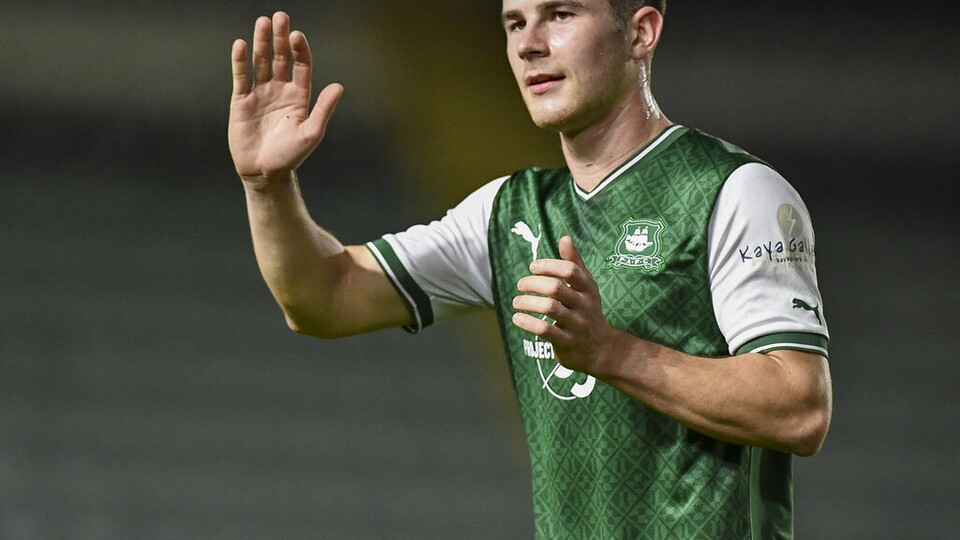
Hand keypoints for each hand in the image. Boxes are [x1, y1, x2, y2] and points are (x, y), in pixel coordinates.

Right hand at [229, 12, 343, 182]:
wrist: (264, 173)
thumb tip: (339, 87)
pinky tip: (240, 44)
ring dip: (261, 43)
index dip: (300, 51)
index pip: (301, 67)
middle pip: (281, 58)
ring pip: (261, 62)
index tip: (297, 36)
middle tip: (280, 17)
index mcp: (299, 97)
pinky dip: (240, 61)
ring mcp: (260, 94)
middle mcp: (280, 91)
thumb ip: (323, 109)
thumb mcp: (311, 133)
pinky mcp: (241, 101)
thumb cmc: (290, 156)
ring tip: (262, 22)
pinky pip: (241, 77)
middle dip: (281, 38)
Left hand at [511, 236, 619, 374]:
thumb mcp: (586, 288)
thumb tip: (565, 238)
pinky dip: (528, 322)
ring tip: (516, 301)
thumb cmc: (588, 312)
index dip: (549, 265)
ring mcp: (576, 325)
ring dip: (528, 303)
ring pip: (550, 308)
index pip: (570, 270)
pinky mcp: (567, 343)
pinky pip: (545, 330)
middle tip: (520, 285)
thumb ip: (574, 263)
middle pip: (557, 289)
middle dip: (534, 284)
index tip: (533, 267)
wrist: (602, 350)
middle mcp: (584, 306)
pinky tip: (518, 318)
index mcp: (588, 289)